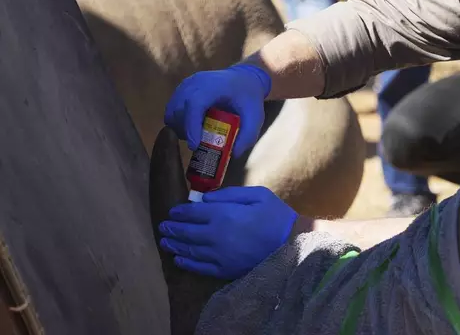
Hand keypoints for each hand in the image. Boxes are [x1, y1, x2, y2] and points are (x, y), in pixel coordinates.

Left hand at [158, 186, 296, 279]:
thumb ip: (229, 194)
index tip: (172, 211)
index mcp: (222, 215)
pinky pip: (200, 267)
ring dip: (175, 246)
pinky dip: (187, 264)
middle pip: (187, 232)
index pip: (193, 213)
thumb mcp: (257, 195)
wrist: (292, 245)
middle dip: (172, 228)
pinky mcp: (224, 270)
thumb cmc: (276, 216)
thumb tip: (205, 198)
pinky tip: (179, 260)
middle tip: (162, 227)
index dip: (180, 212)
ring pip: (190, 250)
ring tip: (165, 242)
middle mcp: (215, 236)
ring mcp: (218, 255)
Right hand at [164, 64, 271, 156]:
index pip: (195, 103)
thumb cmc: (249, 98)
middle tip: (200, 144)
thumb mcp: (255, 117)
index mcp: (213, 85)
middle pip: (180, 109)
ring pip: (172, 111)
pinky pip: (172, 110)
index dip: (192, 125)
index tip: (194, 145)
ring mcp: (185, 85)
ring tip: (197, 136)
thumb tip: (233, 154)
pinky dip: (178, 123)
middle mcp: (195, 83)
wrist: (243, 79)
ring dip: (180, 128)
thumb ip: (248, 135)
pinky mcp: (181, 90)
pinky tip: (193, 128)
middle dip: (186, 131)